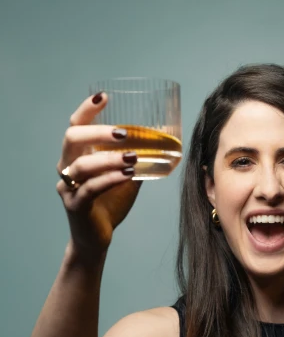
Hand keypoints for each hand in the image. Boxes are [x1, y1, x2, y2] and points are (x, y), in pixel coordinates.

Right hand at [56, 92, 141, 258]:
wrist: (96, 239)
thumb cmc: (109, 205)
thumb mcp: (126, 177)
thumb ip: (136, 160)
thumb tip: (162, 142)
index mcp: (76, 156)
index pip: (75, 125)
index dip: (86, 109)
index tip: (104, 97)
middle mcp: (67, 167)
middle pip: (72, 138)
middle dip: (97, 131)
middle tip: (123, 133)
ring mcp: (68, 187)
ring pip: (81, 165)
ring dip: (108, 158)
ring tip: (132, 157)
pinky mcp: (76, 205)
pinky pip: (90, 188)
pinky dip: (110, 179)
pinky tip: (127, 175)